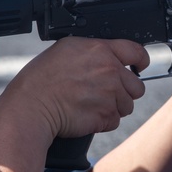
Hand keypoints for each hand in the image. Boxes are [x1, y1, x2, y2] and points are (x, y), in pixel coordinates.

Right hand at [0, 37, 148, 138]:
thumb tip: (108, 56)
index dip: (141, 61)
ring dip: (114, 107)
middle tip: (106, 93)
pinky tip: (86, 114)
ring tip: (91, 104)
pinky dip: (103, 121)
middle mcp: (110, 70)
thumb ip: (94, 51)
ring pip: (127, 105)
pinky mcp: (106, 115)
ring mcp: (110, 94)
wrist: (31, 107)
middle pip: (137, 85)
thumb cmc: (41, 79)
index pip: (137, 52)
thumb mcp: (66, 49)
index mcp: (100, 50)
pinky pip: (115, 121)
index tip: (139, 66)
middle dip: (125, 90)